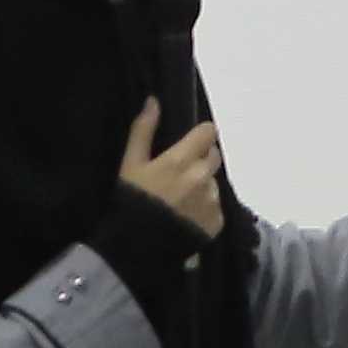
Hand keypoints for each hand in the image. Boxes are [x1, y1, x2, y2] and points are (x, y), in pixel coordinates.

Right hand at [117, 101, 226, 241]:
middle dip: (201, 159)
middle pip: (214, 156)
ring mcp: (212, 201)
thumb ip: (143, 130)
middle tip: (181, 172)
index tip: (191, 141)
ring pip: (213, 182)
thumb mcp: (130, 163)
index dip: (200, 135)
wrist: (138, 247)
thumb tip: (153, 101)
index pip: (208, 134)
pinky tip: (186, 216)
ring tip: (180, 199)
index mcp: (182, 160)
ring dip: (202, 185)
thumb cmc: (131, 201)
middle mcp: (202, 178)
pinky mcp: (217, 222)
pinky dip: (205, 208)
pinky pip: (215, 207)